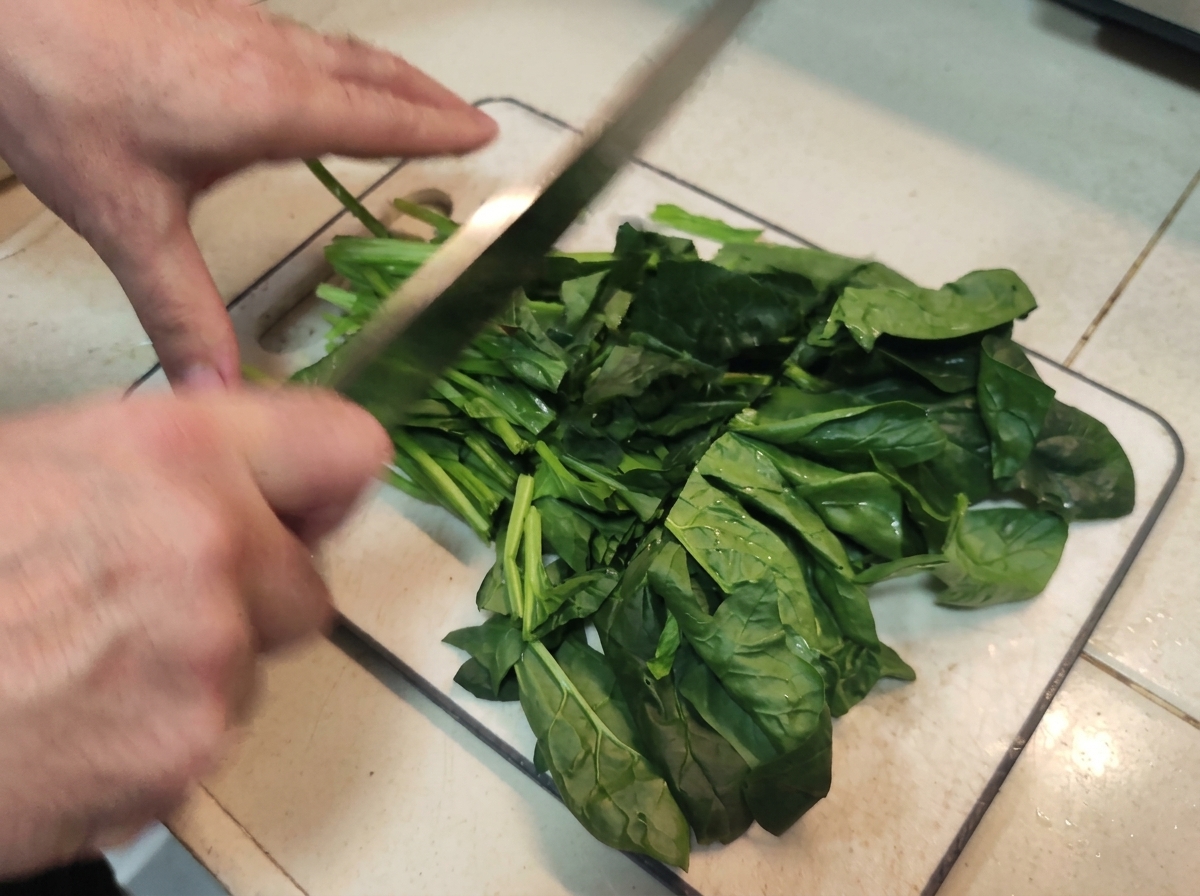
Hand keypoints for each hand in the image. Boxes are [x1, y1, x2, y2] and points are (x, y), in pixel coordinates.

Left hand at [0, 0, 496, 387]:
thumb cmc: (62, 98)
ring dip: (389, 74)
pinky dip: (340, 60)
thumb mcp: (128, 220)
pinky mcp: (208, 11)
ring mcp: (239, 23)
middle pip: (375, 73)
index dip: (434, 129)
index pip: (378, 119)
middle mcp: (269, 55)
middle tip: (469, 117)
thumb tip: (215, 389)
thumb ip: (179, 308)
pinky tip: (316, 75)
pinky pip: (302, 37)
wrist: (1, 5)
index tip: (483, 135)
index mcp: (271, 105)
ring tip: (415, 94)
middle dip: (429, 96)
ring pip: (340, 48)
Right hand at [0, 387, 388, 878]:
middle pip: (310, 584)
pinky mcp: (185, 753)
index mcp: (174, 451)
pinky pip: (211, 735)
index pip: (345, 450)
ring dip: (203, 665)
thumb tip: (247, 470)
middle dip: (252, 596)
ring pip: (257, 665)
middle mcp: (209, 544)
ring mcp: (206, 658)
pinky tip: (80, 711)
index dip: (328, 485)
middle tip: (160, 600)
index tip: (311, 509)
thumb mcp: (43, 459)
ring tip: (89, 658)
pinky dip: (162, 731)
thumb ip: (171, 460)